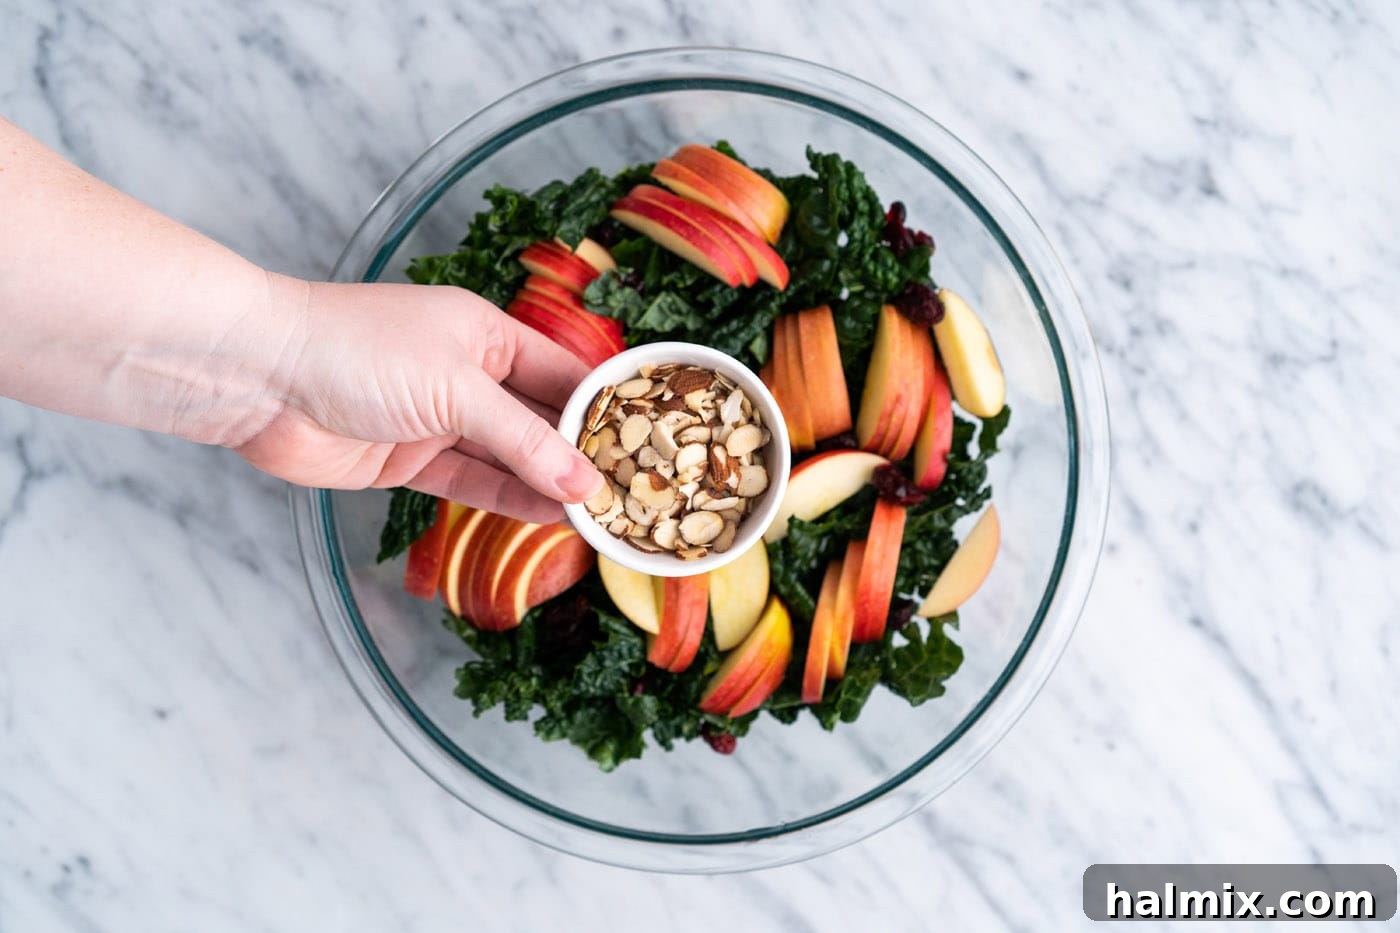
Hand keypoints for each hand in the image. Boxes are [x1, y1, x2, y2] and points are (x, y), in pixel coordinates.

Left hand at [236, 277, 604, 522]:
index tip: (651, 442)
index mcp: (486, 334)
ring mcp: (437, 420)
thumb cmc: (356, 350)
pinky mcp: (408, 461)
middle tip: (634, 489)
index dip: (606, 408)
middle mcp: (468, 375)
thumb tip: (582, 482)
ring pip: (509, 458)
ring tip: (602, 514)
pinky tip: (550, 518)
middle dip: (583, 454)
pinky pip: (471, 483)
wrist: (258, 376)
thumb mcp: (456, 388)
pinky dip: (508, 500)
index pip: (565, 373)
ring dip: (550, 485)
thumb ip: (522, 439)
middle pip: (541, 420)